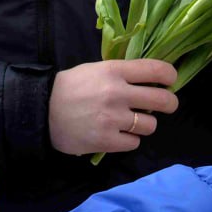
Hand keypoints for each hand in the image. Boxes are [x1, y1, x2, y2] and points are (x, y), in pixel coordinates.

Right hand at [49, 60, 178, 155]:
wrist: (41, 111)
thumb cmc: (69, 87)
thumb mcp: (95, 69)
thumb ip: (121, 73)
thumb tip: (150, 79)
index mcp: (115, 71)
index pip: (157, 70)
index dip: (170, 76)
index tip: (170, 81)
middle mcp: (117, 93)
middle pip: (163, 100)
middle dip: (170, 104)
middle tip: (166, 106)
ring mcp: (113, 118)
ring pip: (150, 125)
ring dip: (144, 125)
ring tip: (131, 122)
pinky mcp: (107, 140)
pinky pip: (134, 143)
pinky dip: (128, 140)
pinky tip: (117, 134)